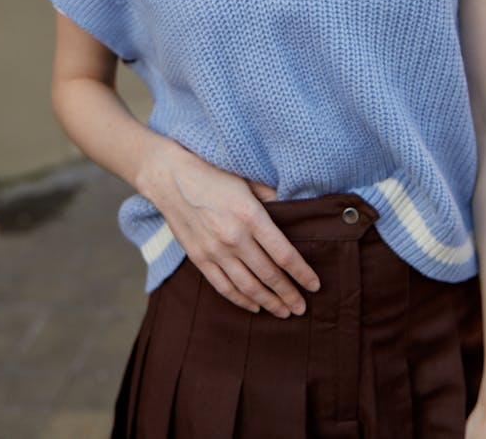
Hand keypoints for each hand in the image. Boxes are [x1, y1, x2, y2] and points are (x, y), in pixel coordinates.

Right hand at [142, 138, 320, 317]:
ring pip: (247, 286)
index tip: (314, 285)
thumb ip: (272, 197)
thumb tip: (294, 211)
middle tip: (302, 308)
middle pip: (268, 275)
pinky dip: (240, 300)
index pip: (284, 254)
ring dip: (268, 302)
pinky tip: (254, 306)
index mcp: (250, 216)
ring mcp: (214, 251)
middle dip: (288, 294)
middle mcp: (234, 238)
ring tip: (284, 312)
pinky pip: (223, 287)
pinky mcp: (199, 258)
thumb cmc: (213, 173)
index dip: (301, 273)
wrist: (170, 177)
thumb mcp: (248, 178)